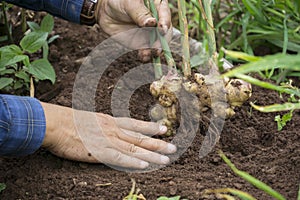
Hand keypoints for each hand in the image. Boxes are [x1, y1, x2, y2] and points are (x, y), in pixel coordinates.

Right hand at [41, 102, 176, 168]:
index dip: (150, 127)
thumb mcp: (88, 118)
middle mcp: (113, 129)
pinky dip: (132, 162)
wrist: (55, 122)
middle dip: (158, 143)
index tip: (163, 129)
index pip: (134, 124)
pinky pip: (119, 158)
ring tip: (167, 157)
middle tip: (173, 147)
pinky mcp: (99, 152)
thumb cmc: (67, 120)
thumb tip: (104, 127)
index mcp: (109, 121)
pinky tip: (145, 165)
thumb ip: (100, 124)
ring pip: (134, 148)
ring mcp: (107, 140)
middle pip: (139, 137)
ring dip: (152, 154)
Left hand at [95, 0, 172, 61]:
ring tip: (147, 54)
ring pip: (157, 45)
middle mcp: (157, 22)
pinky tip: (143, 56)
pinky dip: (146, 55)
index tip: (161, 30)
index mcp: (158, 7)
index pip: (165, 15)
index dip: (165, 23)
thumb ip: (140, 13)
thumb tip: (152, 23)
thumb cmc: (119, 1)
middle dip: (162, 42)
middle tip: (157, 48)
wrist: (106, 13)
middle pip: (165, 33)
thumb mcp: (130, 3)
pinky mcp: (142, 44)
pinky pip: (147, 52)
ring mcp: (151, 34)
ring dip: (154, 51)